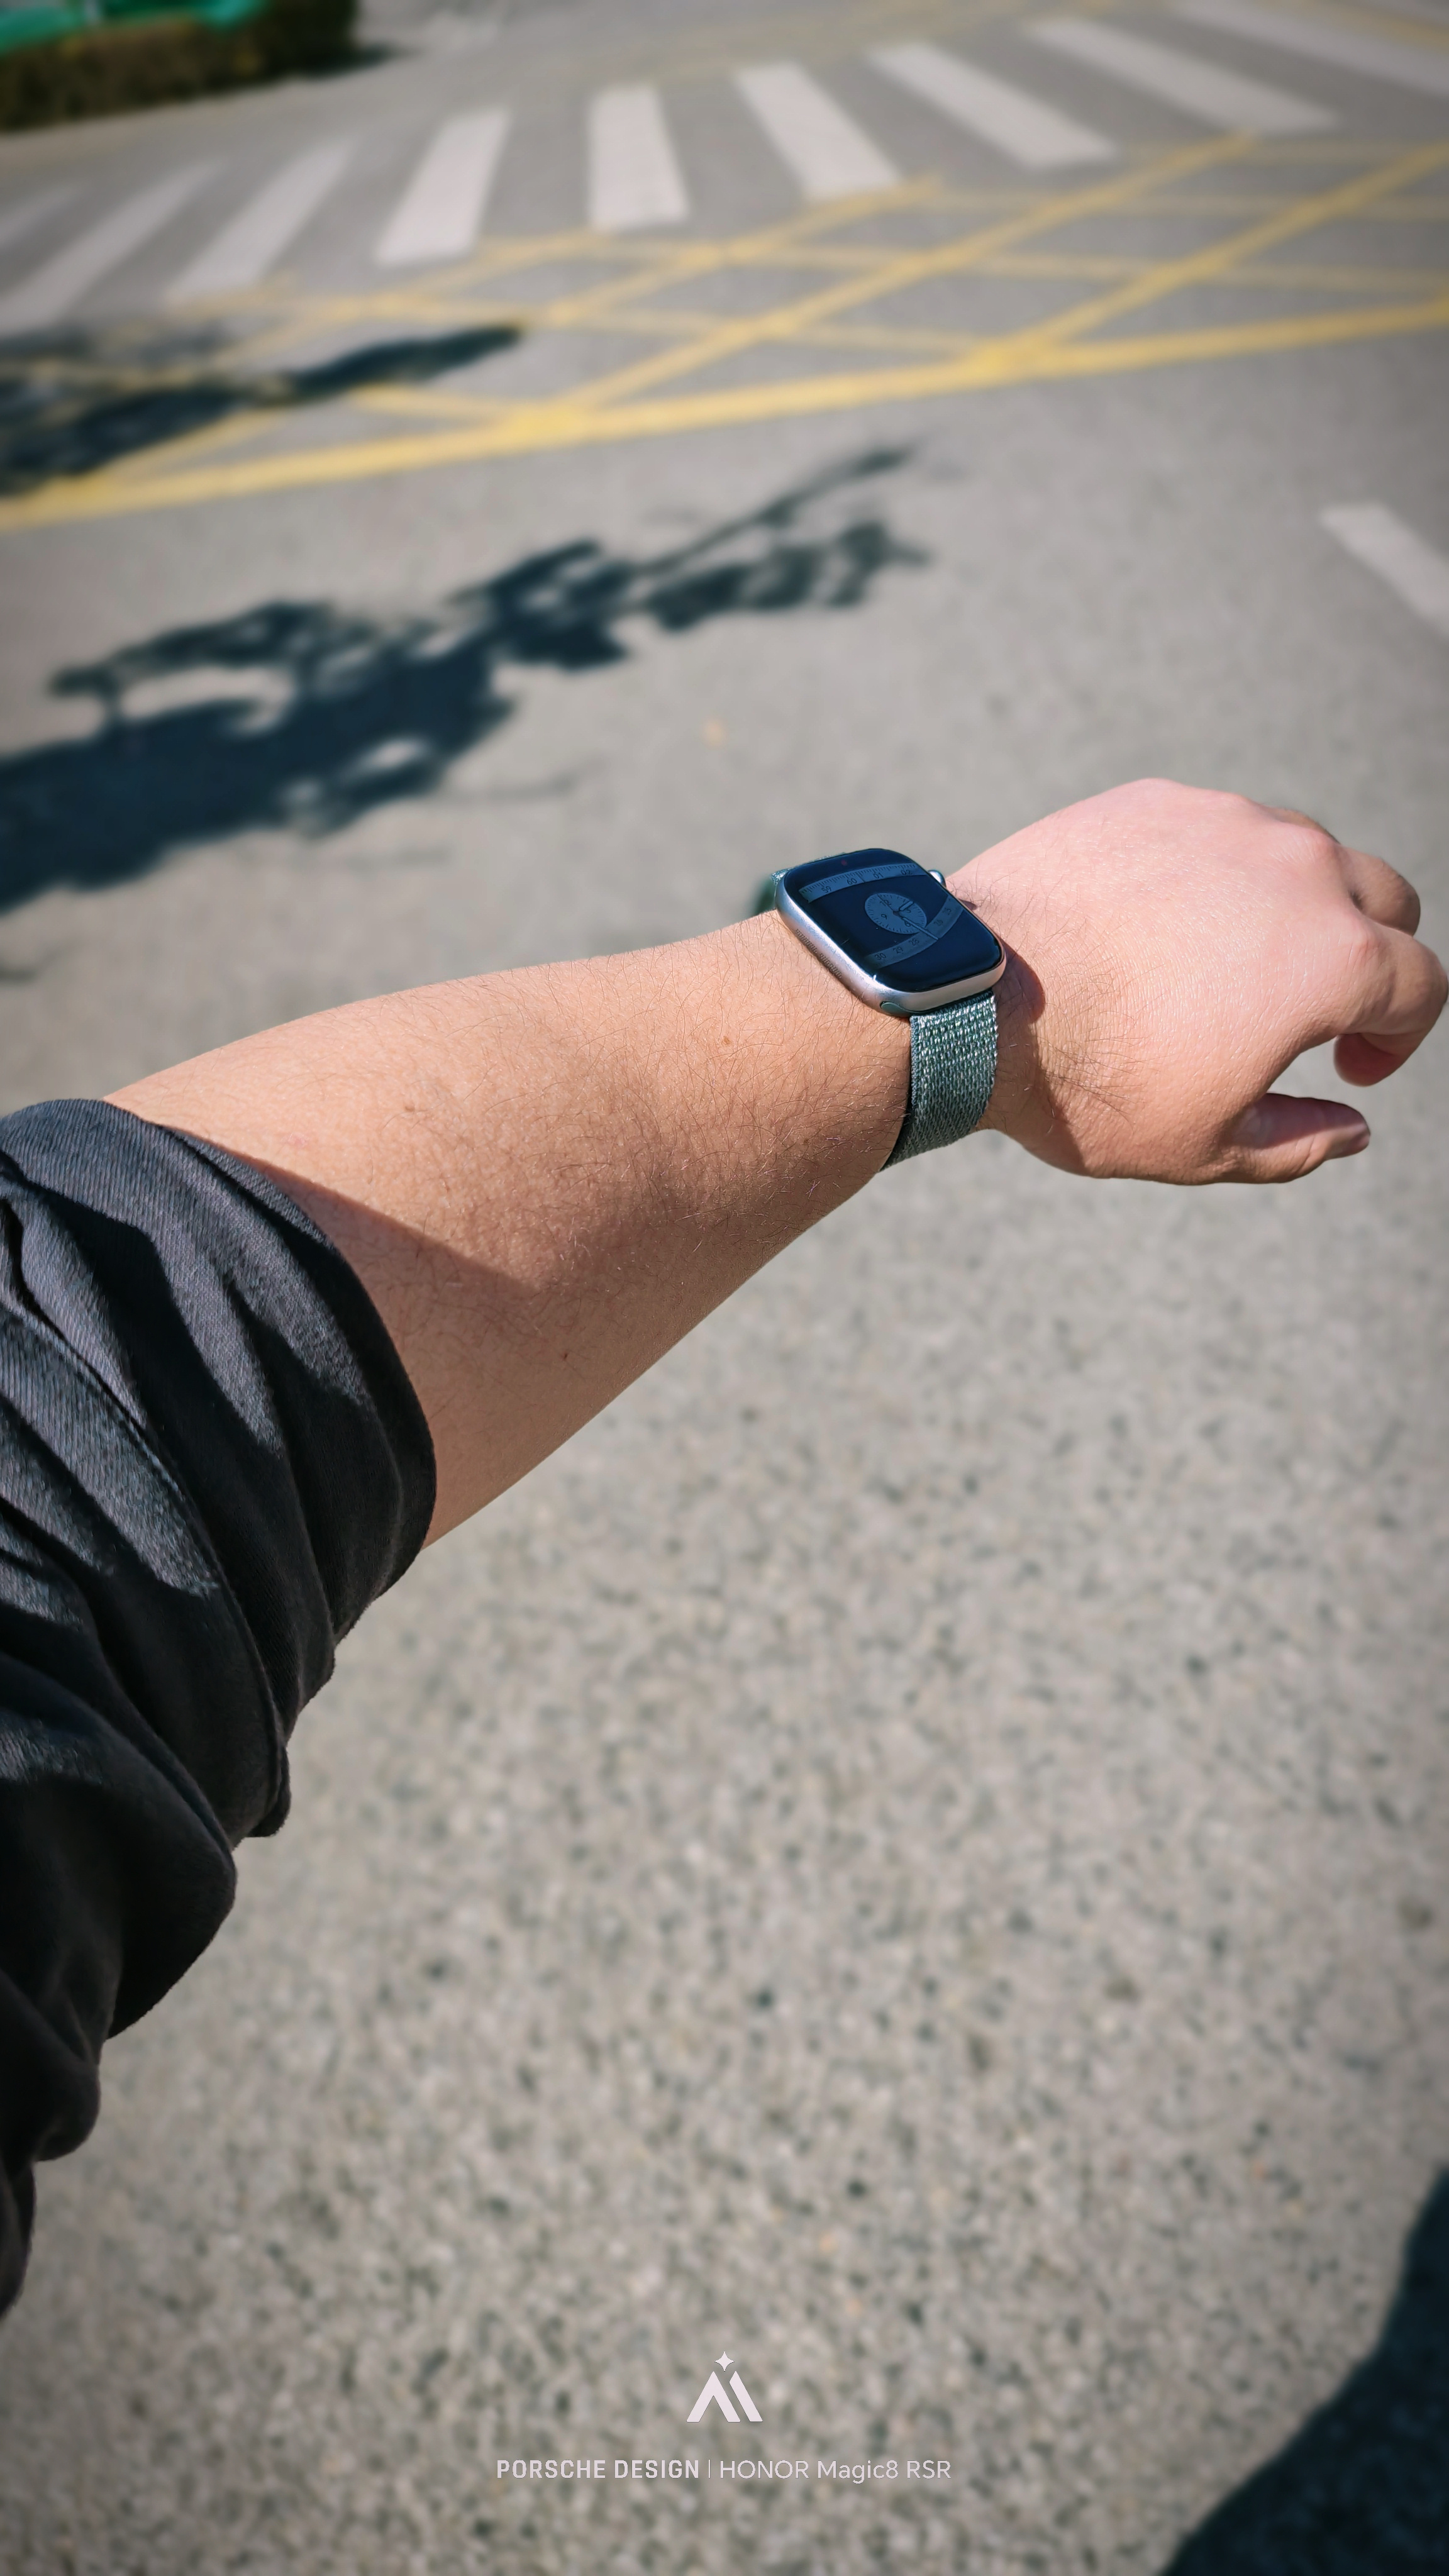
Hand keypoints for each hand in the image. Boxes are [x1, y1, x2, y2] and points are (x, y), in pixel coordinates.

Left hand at [959, 779, 1445, 1183]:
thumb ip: (1300, 1141)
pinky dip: (1217, 875)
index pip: (1423, 986)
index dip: (1401, 1038)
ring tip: (1236, 967)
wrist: (974, 1001)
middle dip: (1373, 958)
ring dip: (1297, 907)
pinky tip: (1165, 928)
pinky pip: (1219, 831)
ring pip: (1304, 854)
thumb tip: (1350, 1128)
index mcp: (1337, 960)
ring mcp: (1229, 821)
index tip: (1352, 1069)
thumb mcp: (1207, 1146)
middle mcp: (1302, 870)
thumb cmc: (1092, 1084)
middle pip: (1386, 902)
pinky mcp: (1159, 801)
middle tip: (1317, 1012)